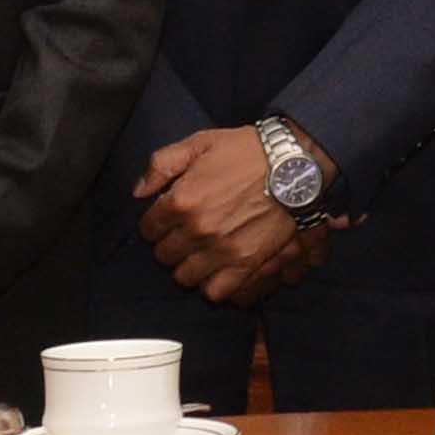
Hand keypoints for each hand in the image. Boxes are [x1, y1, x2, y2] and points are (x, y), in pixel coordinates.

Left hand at [136, 127, 327, 304]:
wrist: (296, 163)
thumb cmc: (247, 150)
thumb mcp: (200, 143)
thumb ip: (162, 164)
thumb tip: (139, 191)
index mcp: (181, 200)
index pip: (148, 229)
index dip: (157, 223)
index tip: (169, 218)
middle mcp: (197, 230)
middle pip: (164, 256)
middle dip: (171, 244)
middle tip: (186, 235)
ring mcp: (222, 250)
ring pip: (185, 277)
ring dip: (190, 266)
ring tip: (201, 255)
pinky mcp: (247, 264)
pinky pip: (217, 292)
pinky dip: (213, 285)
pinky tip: (218, 271)